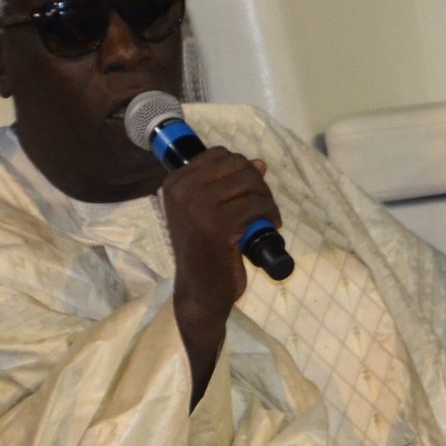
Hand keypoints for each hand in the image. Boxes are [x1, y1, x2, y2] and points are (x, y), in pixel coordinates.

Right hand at [162, 146, 280, 394]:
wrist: (200, 290)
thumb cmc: (206, 250)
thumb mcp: (209, 211)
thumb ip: (227, 185)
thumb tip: (259, 163)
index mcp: (175, 183)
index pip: (220, 154)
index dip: (242, 169)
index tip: (247, 191)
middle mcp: (182, 191)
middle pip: (239, 165)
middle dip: (258, 183)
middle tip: (261, 206)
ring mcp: (198, 207)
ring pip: (251, 182)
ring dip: (267, 199)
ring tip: (265, 217)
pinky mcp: (218, 225)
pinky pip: (257, 205)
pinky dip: (270, 214)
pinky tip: (268, 226)